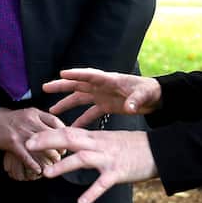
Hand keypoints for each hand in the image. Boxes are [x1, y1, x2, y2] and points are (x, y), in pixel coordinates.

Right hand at [0, 107, 65, 177]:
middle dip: (59, 148)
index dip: (64, 134)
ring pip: (41, 147)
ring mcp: (21, 132)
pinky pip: (26, 156)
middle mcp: (30, 122)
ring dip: (49, 158)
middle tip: (61, 156)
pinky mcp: (13, 143)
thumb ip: (42, 120)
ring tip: (52, 165)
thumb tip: (58, 131)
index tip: (66, 142)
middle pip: (51, 135)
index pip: (55, 122)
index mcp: (35, 113)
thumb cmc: (11, 119)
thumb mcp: (28, 114)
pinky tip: (38, 170)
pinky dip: (33, 165)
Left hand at [26, 128, 156, 202]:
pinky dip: (92, 193)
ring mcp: (108, 158)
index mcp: (95, 137)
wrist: (159, 150)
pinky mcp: (119, 172)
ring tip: (47, 173)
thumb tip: (73, 144)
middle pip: (69, 138)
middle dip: (47, 141)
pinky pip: (103, 184)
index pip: (67, 131)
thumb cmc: (133, 146)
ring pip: (82, 158)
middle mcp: (99, 145)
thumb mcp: (109, 139)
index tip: (30, 137)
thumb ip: (90, 141)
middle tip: (28, 145)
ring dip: (63, 165)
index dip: (48, 133)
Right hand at [42, 67, 161, 127]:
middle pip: (78, 84)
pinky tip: (73, 129)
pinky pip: (90, 113)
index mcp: (110, 80)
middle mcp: (102, 86)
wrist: (155, 98)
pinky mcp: (105, 106)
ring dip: (67, 104)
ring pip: (80, 99)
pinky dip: (81, 120)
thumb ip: (136, 100)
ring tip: (52, 111)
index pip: (91, 75)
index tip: (63, 74)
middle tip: (45, 88)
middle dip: (62, 86)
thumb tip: (130, 107)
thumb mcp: (144, 94)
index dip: (77, 74)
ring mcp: (102, 96)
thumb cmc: (150, 91)